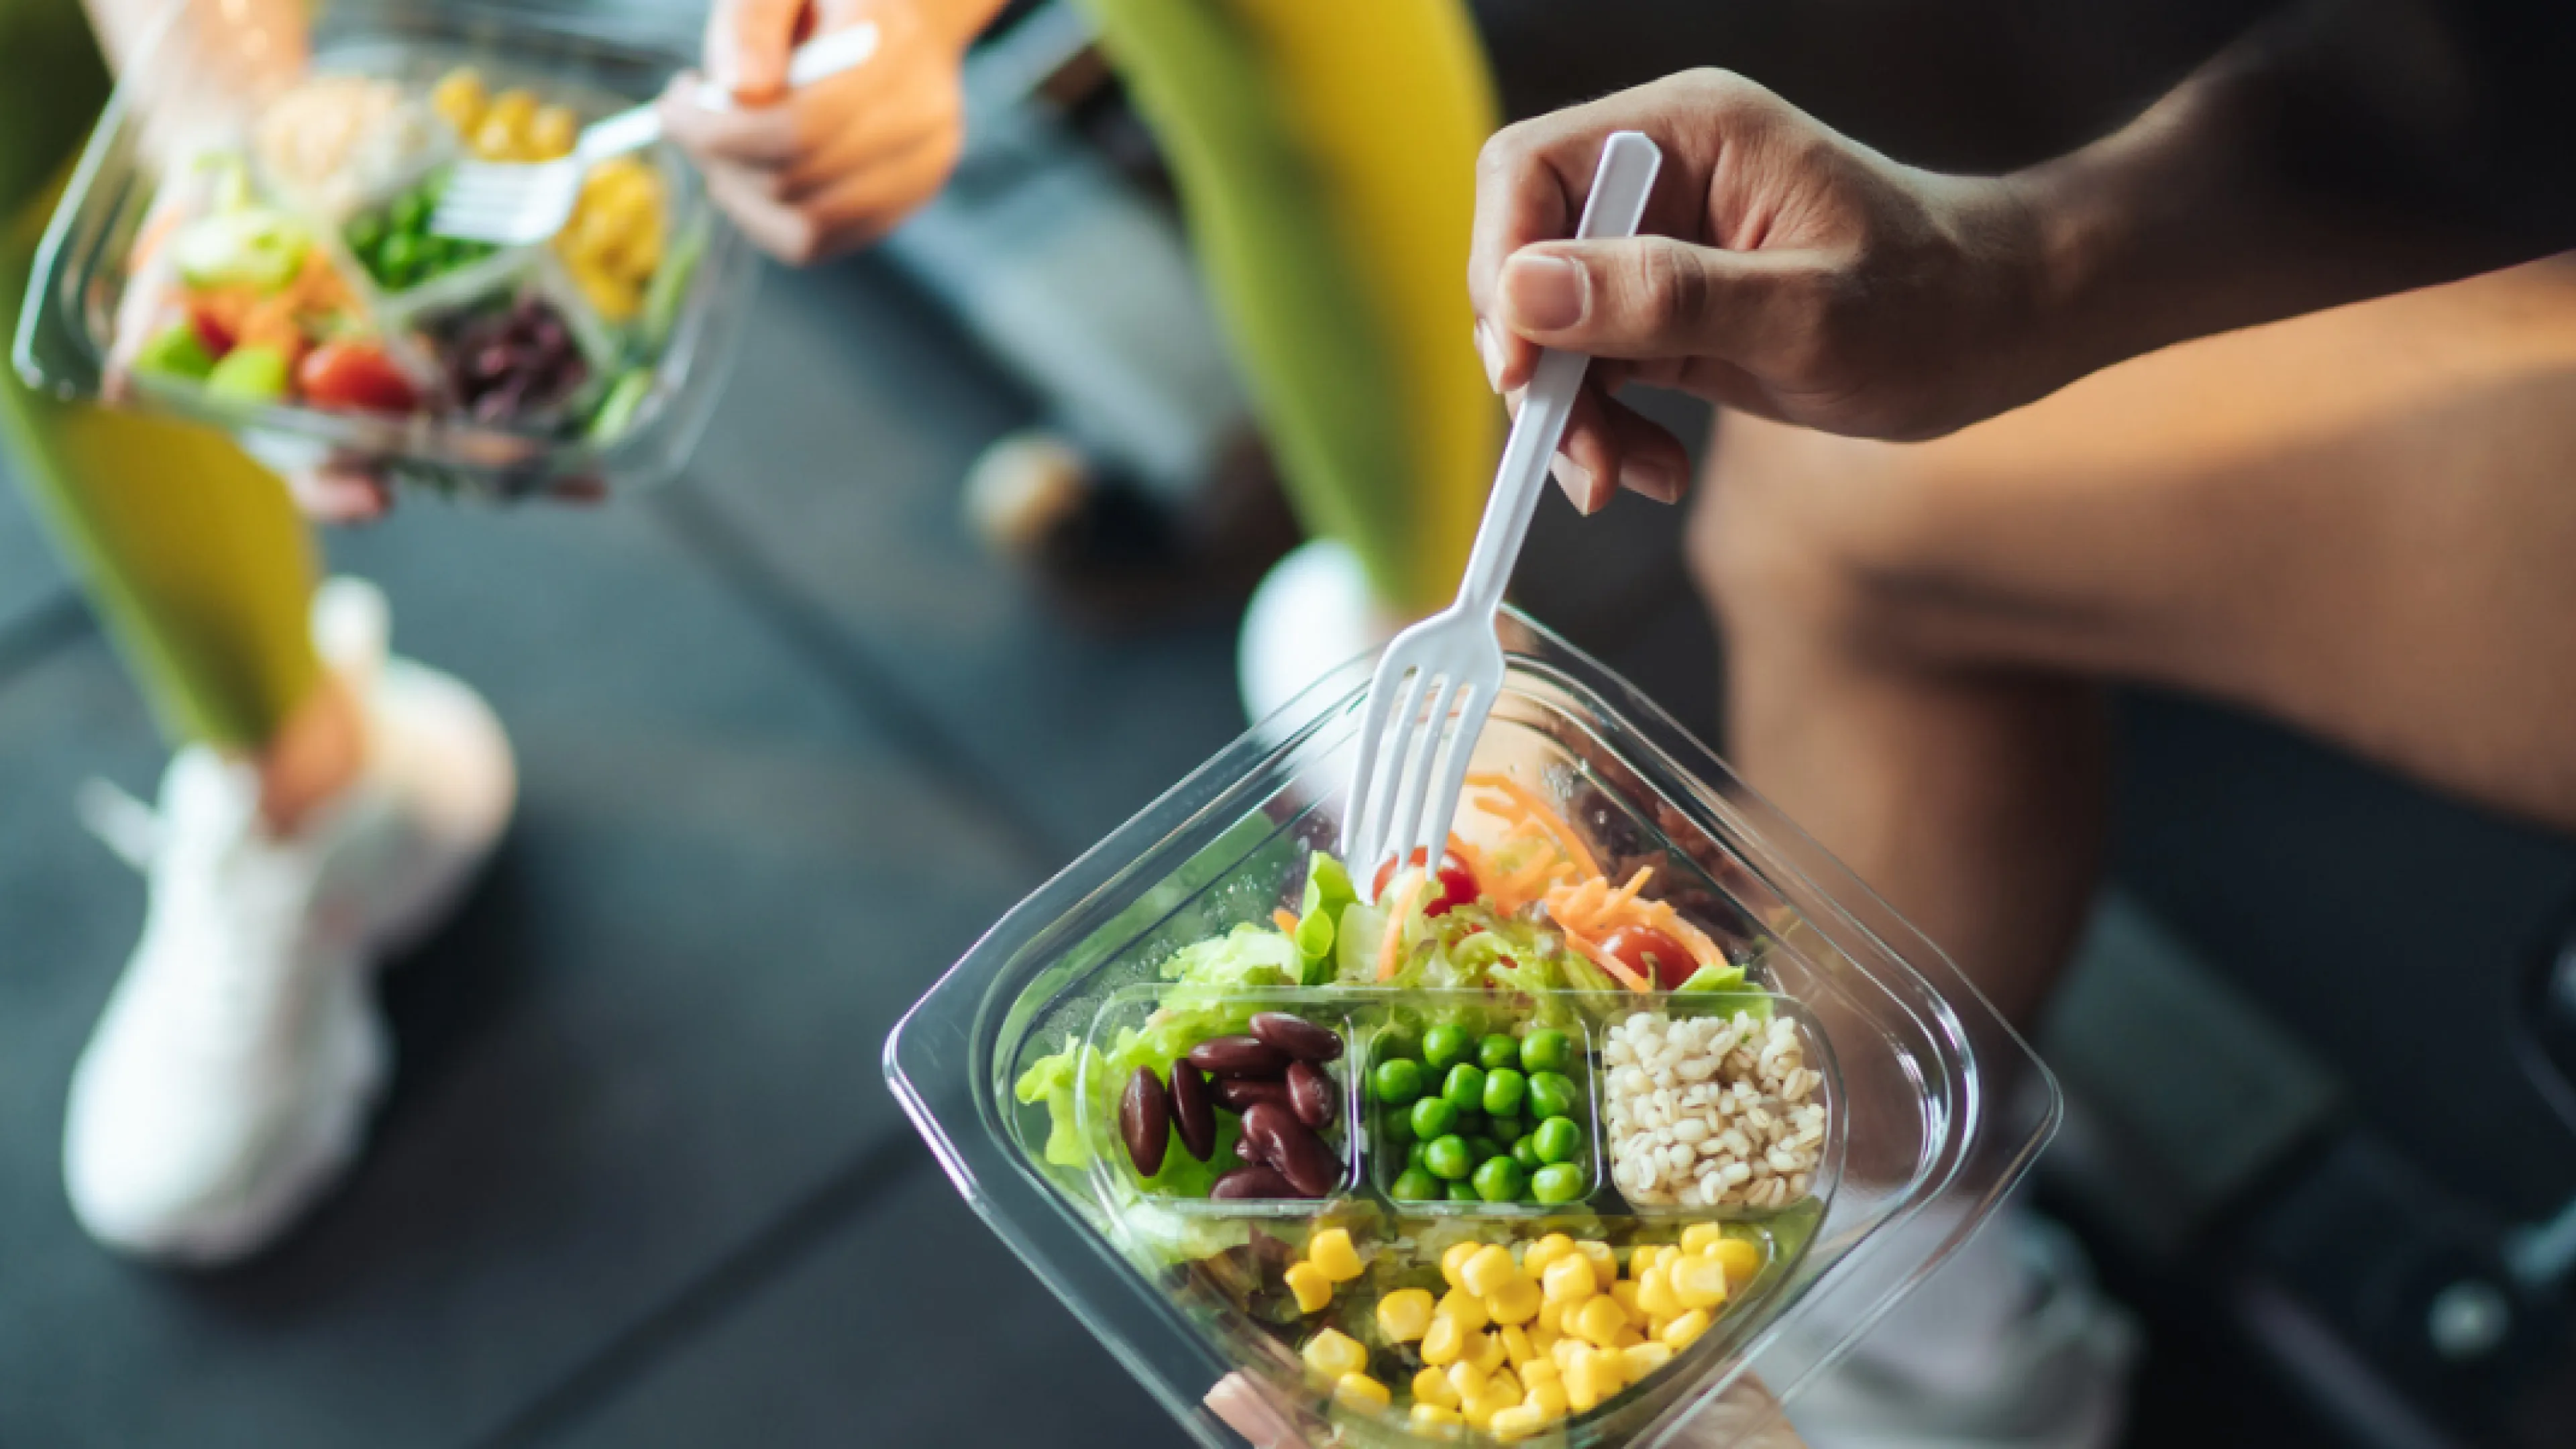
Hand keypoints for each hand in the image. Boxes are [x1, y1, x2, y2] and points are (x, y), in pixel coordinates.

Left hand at [660, 0, 983, 264]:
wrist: (896, 24)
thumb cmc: (824, 0)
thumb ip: (753, 22)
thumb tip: (737, 92)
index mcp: (895, 53)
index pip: (801, 127)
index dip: (719, 131)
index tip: (673, 106)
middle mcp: (924, 122)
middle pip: (797, 181)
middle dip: (720, 159)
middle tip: (690, 120)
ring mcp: (920, 173)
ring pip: (805, 227)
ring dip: (739, 193)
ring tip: (721, 146)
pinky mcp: (901, 206)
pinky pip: (817, 243)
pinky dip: (764, 218)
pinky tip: (749, 174)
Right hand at [1468, 70, 2053, 511]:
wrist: (2008, 327)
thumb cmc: (1937, 303)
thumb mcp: (1804, 314)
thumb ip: (1664, 297)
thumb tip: (1525, 295)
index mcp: (1687, 134)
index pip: (1528, 174)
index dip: (1502, 269)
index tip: (1522, 371)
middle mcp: (1660, 178)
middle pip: (1525, 258)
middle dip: (1538, 366)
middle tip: (1576, 455)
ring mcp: (1661, 245)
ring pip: (1551, 328)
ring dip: (1570, 415)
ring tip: (1625, 477)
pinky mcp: (1671, 309)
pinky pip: (1595, 368)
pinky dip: (1606, 428)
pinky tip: (1652, 469)